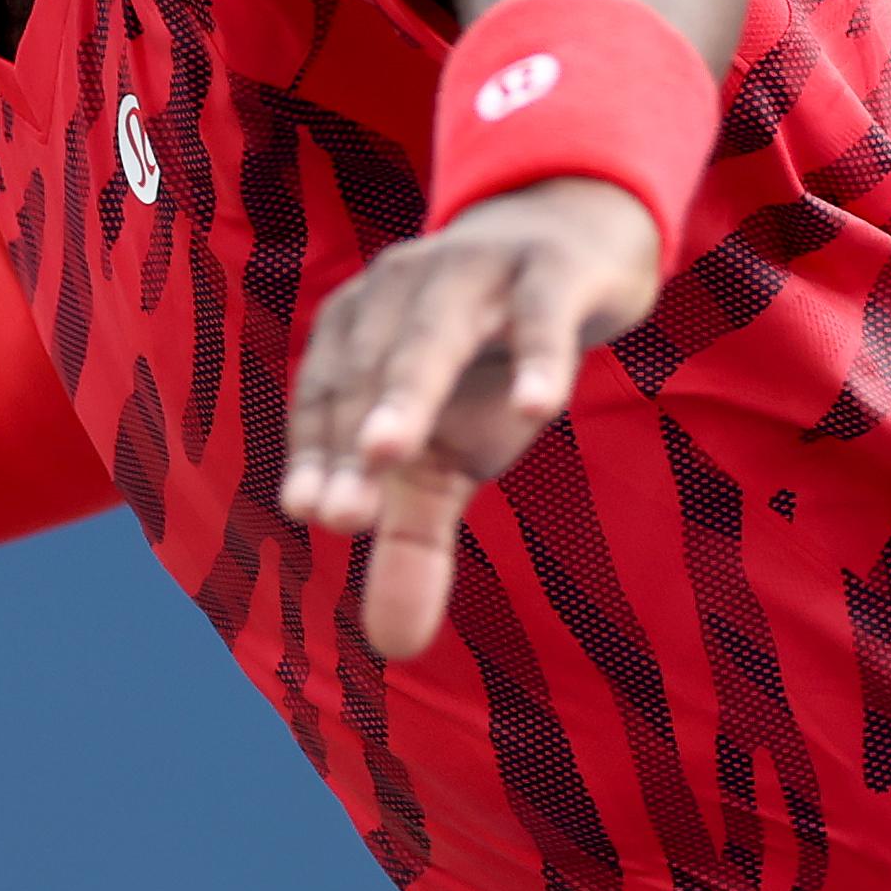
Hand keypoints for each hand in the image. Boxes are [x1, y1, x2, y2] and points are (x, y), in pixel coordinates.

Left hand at [277, 176, 664, 659]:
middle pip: (366, 368)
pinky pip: (540, 311)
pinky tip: (538, 408)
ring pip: (436, 334)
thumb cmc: (490, 360)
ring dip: (407, 390)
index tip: (313, 513)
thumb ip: (412, 537)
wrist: (577, 242)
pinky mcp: (551, 268)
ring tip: (389, 456)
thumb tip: (388, 648)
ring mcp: (475, 271)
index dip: (318, 454)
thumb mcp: (452, 448)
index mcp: (357, 330)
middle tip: (335, 513)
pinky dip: (537, 354)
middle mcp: (400, 292)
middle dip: (347, 436)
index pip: (326, 398)